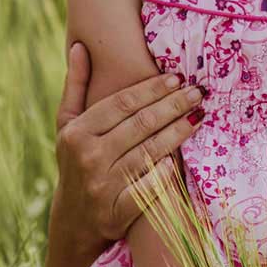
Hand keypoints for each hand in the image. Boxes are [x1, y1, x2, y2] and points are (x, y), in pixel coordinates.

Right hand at [54, 42, 203, 242]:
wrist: (73, 221)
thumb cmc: (75, 160)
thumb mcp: (67, 124)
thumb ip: (76, 85)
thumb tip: (81, 46)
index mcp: (77, 133)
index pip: (121, 104)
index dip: (152, 89)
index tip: (176, 77)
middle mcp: (89, 157)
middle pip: (141, 124)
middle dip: (173, 105)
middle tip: (197, 92)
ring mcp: (104, 186)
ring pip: (150, 152)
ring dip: (178, 132)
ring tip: (199, 115)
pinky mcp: (117, 212)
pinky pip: (149, 187)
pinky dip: (166, 172)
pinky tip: (183, 157)